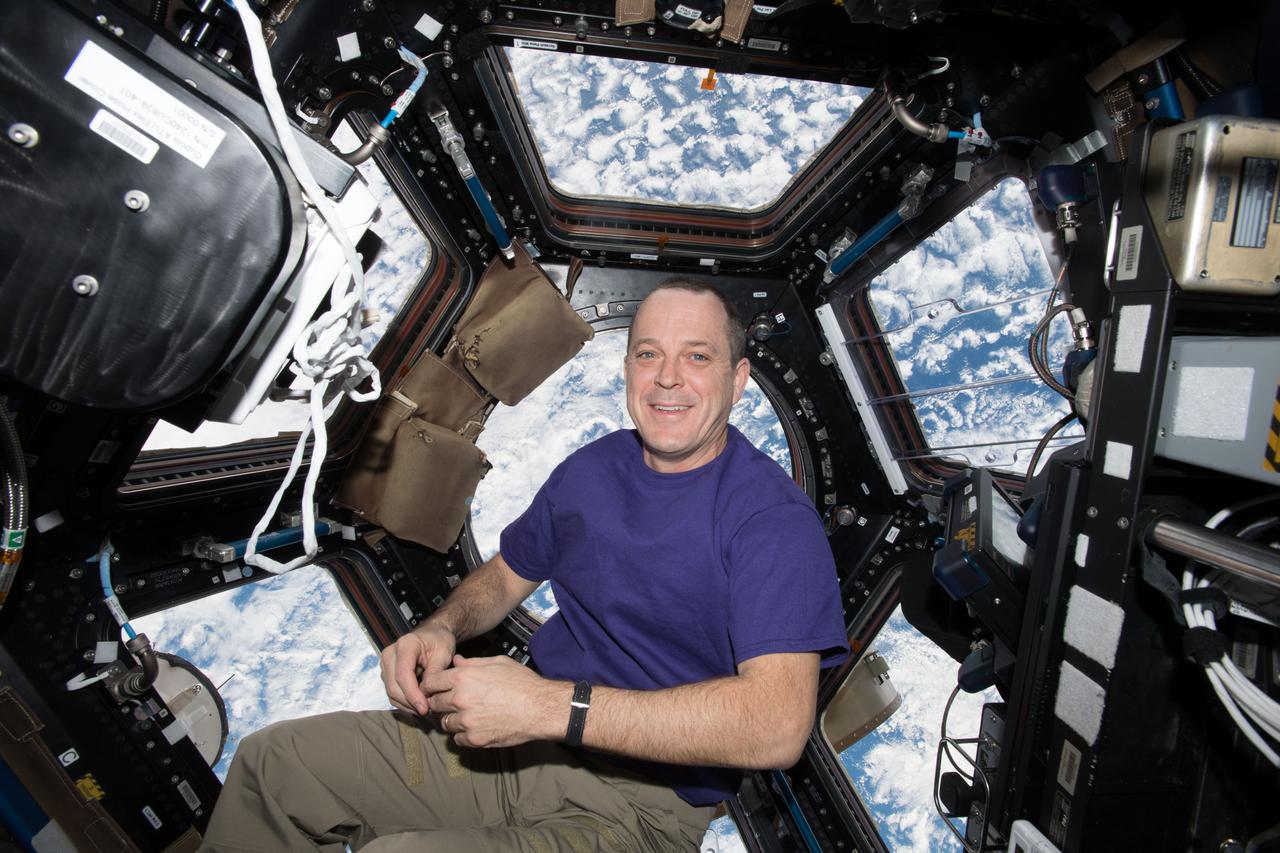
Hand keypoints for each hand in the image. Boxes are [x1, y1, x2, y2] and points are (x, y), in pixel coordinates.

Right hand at [379, 625, 456, 714]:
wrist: (434, 635)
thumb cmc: (440, 641)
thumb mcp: (444, 653)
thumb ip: (435, 673)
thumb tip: (426, 695)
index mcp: (406, 645)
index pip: (403, 675)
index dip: (413, 694)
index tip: (425, 708)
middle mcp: (391, 654)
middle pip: (393, 686)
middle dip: (410, 703)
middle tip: (429, 712)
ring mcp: (386, 664)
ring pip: (391, 693)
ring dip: (408, 705)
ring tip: (426, 709)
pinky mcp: (387, 674)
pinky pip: (393, 693)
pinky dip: (405, 703)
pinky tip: (419, 705)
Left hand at [425, 655, 567, 748]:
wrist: (540, 707)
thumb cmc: (522, 682)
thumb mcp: (498, 663)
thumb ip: (472, 663)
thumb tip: (456, 661)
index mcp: (463, 677)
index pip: (430, 683)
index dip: (432, 686)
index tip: (437, 689)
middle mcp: (460, 699)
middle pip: (434, 704)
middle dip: (440, 703)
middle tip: (452, 703)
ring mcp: (466, 721)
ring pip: (445, 723)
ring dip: (452, 720)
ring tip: (466, 716)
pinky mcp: (475, 739)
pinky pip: (457, 739)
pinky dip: (463, 735)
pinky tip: (474, 728)